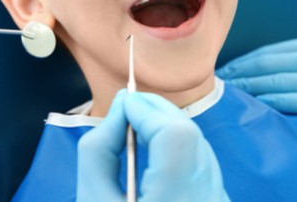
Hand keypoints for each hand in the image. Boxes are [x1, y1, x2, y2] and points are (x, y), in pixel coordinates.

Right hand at [77, 90, 229, 201]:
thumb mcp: (92, 201)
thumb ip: (99, 150)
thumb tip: (120, 109)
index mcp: (174, 201)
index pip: (176, 138)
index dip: (148, 111)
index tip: (122, 105)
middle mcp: (205, 201)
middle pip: (191, 136)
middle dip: (157, 113)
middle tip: (128, 109)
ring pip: (200, 147)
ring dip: (168, 127)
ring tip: (136, 127)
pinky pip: (202, 164)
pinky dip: (179, 148)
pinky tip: (155, 153)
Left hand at [217, 35, 296, 135]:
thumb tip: (272, 68)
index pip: (268, 53)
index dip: (242, 63)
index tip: (223, 71)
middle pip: (266, 65)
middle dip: (238, 75)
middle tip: (213, 84)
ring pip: (276, 82)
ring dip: (249, 90)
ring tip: (227, 97)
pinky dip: (272, 104)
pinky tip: (256, 107)